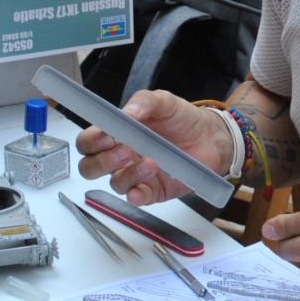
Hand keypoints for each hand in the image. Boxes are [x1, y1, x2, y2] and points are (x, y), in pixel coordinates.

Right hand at [74, 90, 230, 206]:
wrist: (211, 137)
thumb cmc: (182, 119)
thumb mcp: (163, 102)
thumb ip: (144, 102)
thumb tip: (127, 112)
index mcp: (116, 134)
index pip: (88, 142)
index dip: (91, 141)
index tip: (107, 135)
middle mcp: (121, 157)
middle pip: (91, 167)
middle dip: (102, 161)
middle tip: (125, 150)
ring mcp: (135, 175)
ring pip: (114, 183)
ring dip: (128, 174)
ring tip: (151, 162)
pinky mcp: (152, 191)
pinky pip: (135, 198)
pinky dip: (136, 195)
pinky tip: (144, 186)